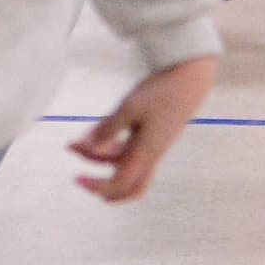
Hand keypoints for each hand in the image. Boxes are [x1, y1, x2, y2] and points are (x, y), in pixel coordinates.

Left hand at [75, 55, 215, 202]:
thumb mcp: (130, 108)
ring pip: (123, 162)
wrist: (189, 77)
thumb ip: (108, 129)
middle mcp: (150, 153)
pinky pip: (127, 146)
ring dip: (98, 156)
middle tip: (81, 179)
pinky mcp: (152, 132)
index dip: (98, 187)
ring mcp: (152, 143)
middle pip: (129, 185)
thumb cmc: (161, 92)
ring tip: (75, 142)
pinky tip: (94, 131)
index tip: (77, 177)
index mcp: (146, 153)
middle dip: (104, 187)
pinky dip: (109, 143)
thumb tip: (88, 146)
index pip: (121, 183)